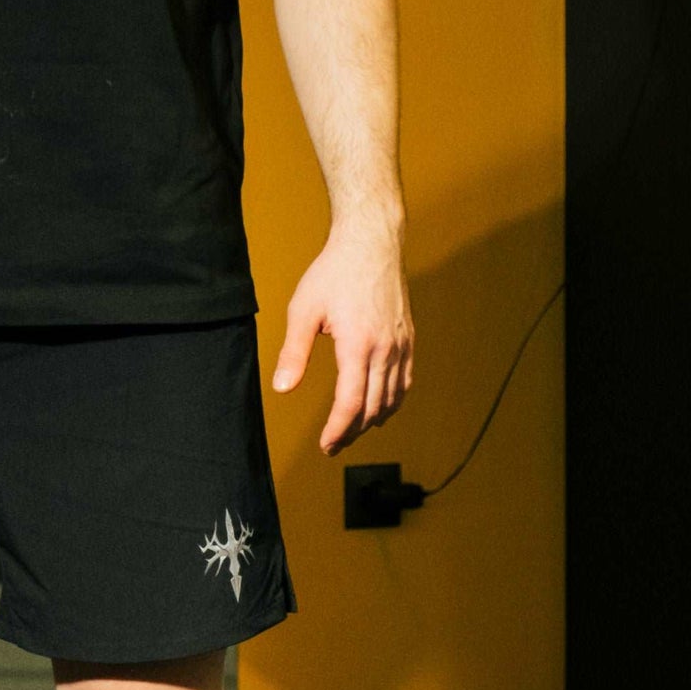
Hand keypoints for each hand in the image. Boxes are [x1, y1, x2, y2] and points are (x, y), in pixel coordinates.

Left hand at [272, 223, 414, 455]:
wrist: (371, 243)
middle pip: (373, 407)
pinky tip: (379, 407)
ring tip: (351, 429)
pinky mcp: (408, 338)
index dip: (338, 429)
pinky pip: (405, 381)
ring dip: (373, 420)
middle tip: (333, 443)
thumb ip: (294, 353)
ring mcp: (401, 345)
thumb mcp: (304, 310)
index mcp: (357, 344)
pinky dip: (392, 401)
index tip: (326, 445)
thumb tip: (282, 388)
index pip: (350, 402)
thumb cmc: (334, 272)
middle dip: (352, 431)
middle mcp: (384, 349)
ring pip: (392, 398)